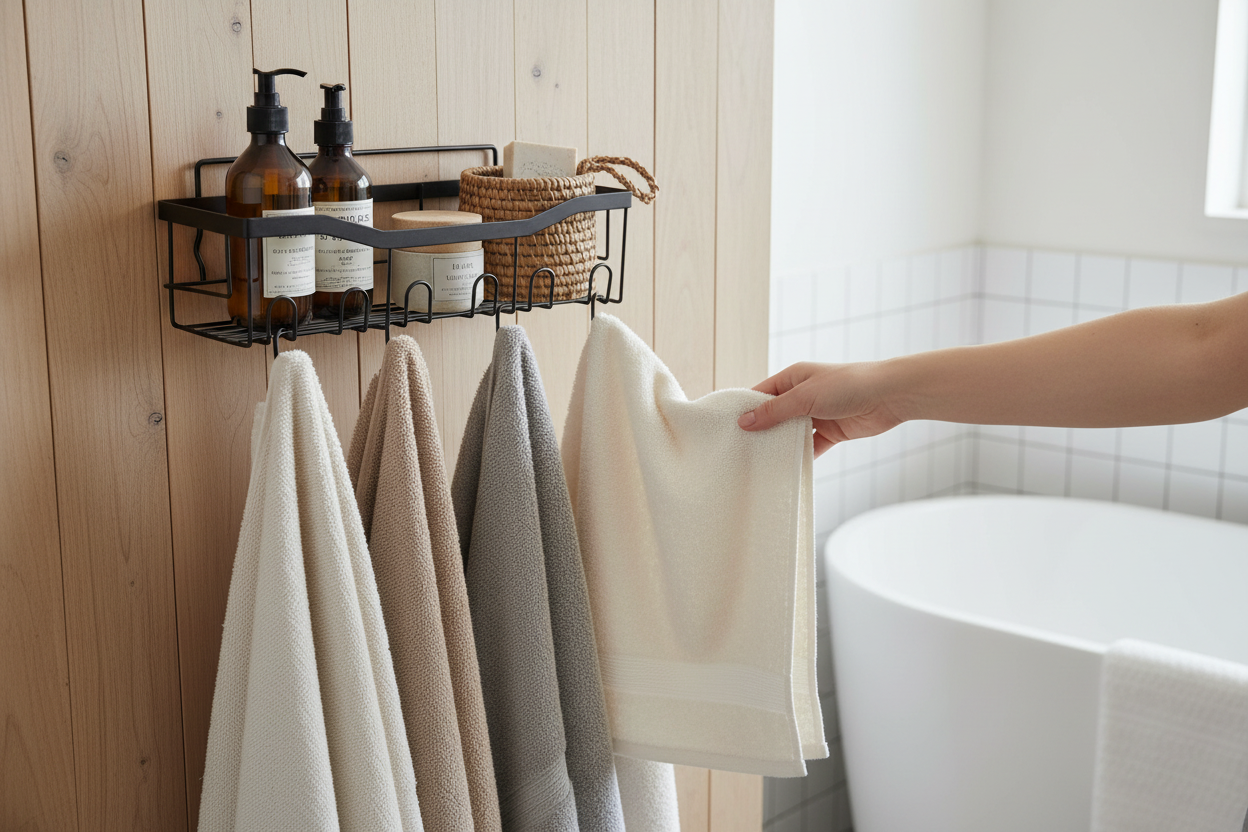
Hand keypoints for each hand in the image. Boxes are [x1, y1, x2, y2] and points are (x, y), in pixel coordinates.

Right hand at [737, 362, 903, 456]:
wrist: (889, 396)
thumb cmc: (848, 384)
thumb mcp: (804, 397)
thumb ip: (774, 411)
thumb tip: (744, 421)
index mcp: (794, 378)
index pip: (762, 393)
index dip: (746, 409)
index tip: (729, 426)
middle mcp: (804, 395)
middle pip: (776, 415)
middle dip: (762, 430)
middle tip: (741, 448)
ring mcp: (818, 414)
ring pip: (792, 433)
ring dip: (782, 445)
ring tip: (760, 461)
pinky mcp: (832, 432)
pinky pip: (812, 446)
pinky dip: (802, 456)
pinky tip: (789, 467)